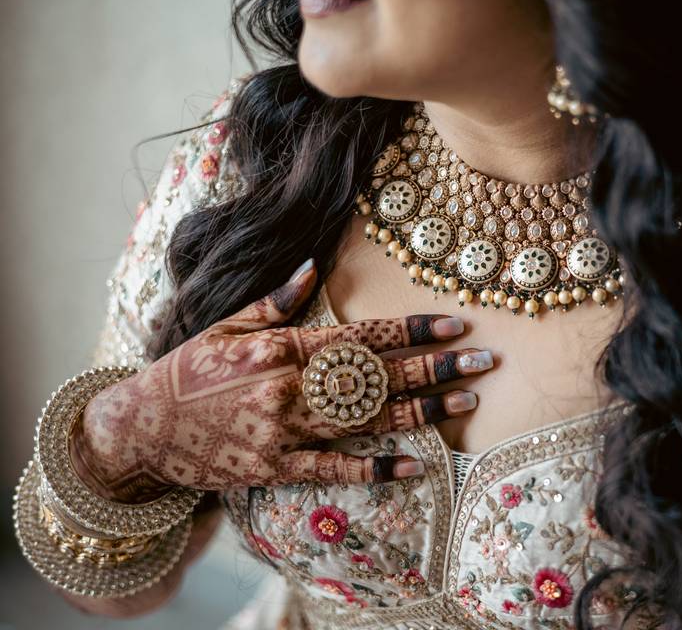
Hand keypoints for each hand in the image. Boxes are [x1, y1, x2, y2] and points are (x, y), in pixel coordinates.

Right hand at [69, 259, 493, 502]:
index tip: (456, 323)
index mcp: (284, 347)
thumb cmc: (187, 371)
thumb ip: (276, 300)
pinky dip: (375, 469)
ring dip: (422, 412)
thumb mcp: (227, 324)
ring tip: (467, 402)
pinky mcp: (276, 468)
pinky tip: (416, 464)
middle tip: (485, 362)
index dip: (414, 329)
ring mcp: (286, 430)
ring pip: (368, 420)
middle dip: (436, 368)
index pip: (363, 335)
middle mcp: (292, 387)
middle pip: (378, 377)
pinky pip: (334, 470)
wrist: (141, 428)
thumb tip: (313, 265)